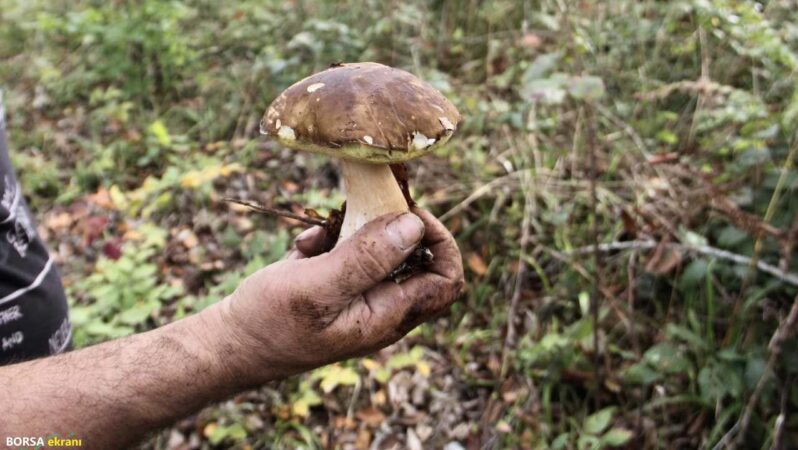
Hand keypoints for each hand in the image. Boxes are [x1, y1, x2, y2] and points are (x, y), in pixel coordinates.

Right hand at [199, 208, 463, 384]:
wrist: (230, 343)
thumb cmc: (270, 321)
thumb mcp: (317, 286)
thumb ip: (366, 258)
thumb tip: (413, 224)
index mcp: (388, 316)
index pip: (446, 280)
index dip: (441, 241)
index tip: (410, 213)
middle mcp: (382, 309)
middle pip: (418, 261)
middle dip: (395, 228)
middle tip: (366, 206)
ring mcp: (359, 298)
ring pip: (383, 253)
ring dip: (358, 232)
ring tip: (325, 233)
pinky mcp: (337, 287)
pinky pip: (351, 254)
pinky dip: (333, 239)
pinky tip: (307, 246)